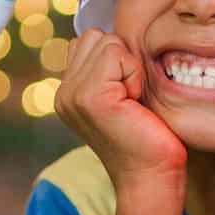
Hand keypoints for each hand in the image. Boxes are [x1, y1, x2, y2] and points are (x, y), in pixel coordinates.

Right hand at [55, 28, 186, 197]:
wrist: (151, 179)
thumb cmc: (149, 140)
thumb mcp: (123, 98)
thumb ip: (109, 70)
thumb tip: (117, 39)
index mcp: (68, 93)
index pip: (88, 42)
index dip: (117, 60)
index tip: (126, 98)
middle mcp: (63, 93)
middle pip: (95, 36)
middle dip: (122, 59)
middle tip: (130, 99)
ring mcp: (71, 94)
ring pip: (106, 41)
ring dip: (128, 66)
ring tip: (132, 101)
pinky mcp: (89, 96)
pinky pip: (116, 54)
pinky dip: (133, 74)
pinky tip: (133, 104)